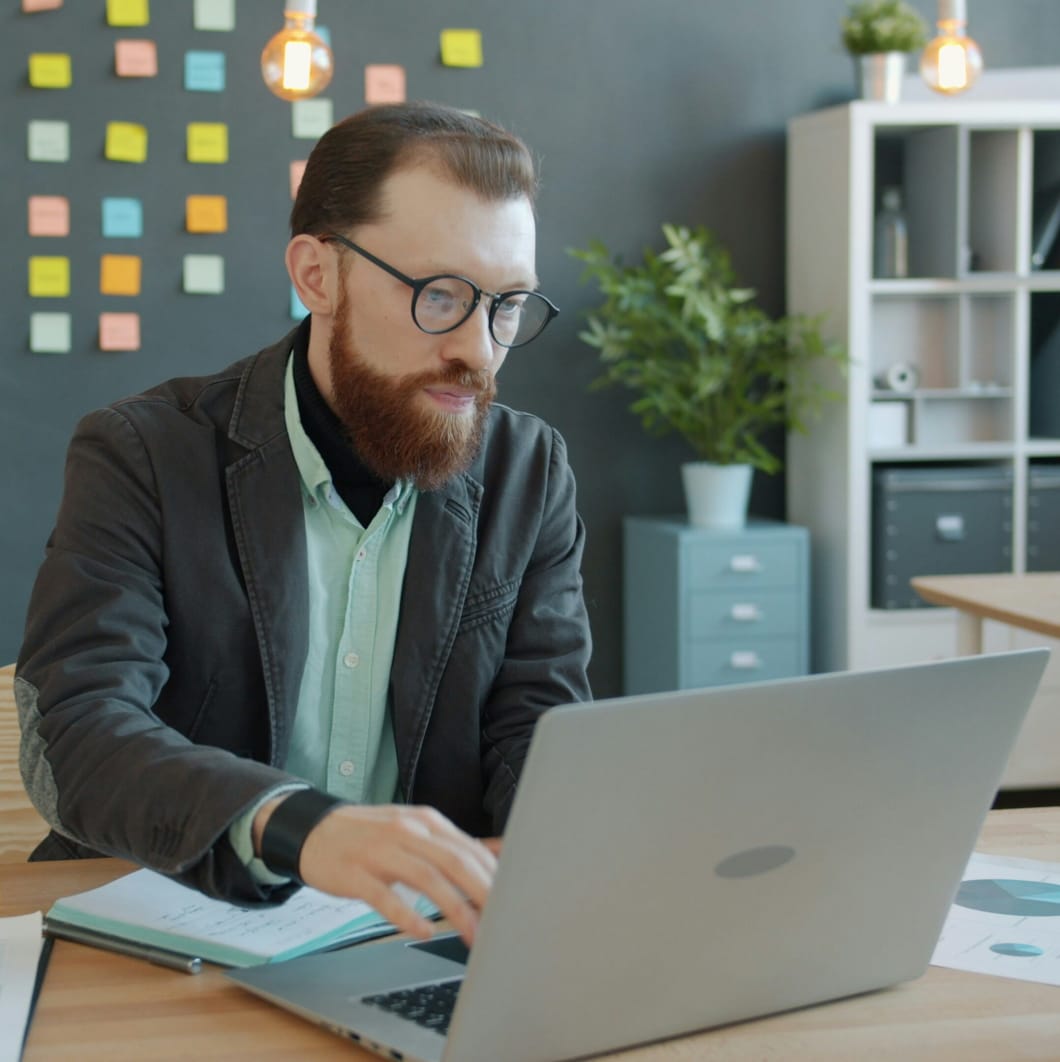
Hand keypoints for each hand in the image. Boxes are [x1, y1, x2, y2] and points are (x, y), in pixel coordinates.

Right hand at [257, 801, 496, 945]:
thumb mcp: (414, 830)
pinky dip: (407, 914)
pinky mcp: (356, 873)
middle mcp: (408, 832)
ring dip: (455, 909)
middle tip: (502, 922)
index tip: (512, 903)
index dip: (494, 878)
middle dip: (483, 894)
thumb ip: (453, 844)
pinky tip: (424, 931)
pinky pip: (385, 896)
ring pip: (427, 878)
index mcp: (426, 822)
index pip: (470, 849)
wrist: (314, 830)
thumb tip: (497, 853)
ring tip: (472, 935)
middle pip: (455, 862)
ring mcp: (381, 851)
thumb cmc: (370, 835)